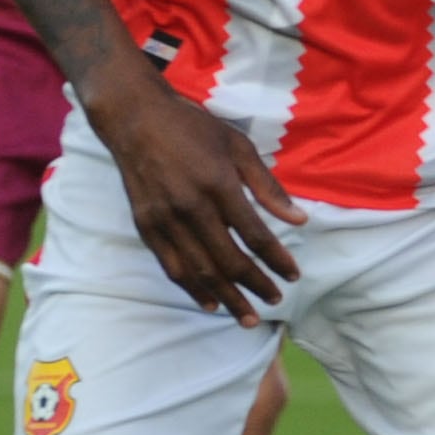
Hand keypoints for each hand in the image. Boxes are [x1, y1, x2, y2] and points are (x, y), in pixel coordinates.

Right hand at [91, 64, 300, 326]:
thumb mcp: (239, 146)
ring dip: (225, 297)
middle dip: (255, 285)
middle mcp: (190, 207)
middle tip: (274, 302)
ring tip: (246, 317)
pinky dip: (190, 287)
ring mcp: (164, 218)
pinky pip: (170, 265)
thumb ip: (268, 186)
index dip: (277, 260)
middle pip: (228, 260)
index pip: (255, 235)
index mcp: (219, 186)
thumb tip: (299, 219)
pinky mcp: (145, 224)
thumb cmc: (193, 128)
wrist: (134, 117)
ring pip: (198, 270)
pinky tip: (208, 302)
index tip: (293, 276)